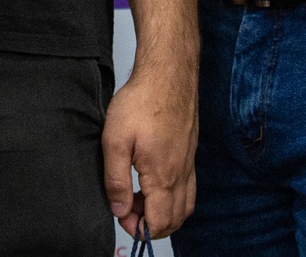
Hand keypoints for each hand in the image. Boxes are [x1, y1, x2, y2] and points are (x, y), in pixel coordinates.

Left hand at [101, 66, 195, 239]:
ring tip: (140, 200)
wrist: (168, 74)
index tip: (122, 218)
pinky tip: (155, 184)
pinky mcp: (190, 153)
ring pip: (184, 206)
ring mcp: (189, 164)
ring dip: (164, 213)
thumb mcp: (115, 141)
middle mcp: (181, 175)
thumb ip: (115, 180)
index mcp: (163, 177)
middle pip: (174, 220)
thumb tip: (118, 210)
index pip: (158, 223)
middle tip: (129, 211)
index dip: (139, 230)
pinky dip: (174, 198)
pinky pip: (189, 189)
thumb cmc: (142, 101)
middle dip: (152, 225)